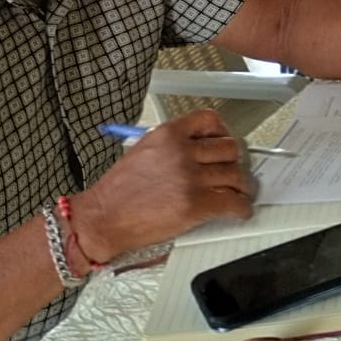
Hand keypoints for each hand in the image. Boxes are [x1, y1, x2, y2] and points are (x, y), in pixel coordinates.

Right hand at [70, 110, 255, 260]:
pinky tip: (240, 211)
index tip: (223, 142)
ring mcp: (190, 177)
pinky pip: (232, 202)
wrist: (100, 220)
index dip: (222, 132)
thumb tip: (197, 150)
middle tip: (229, 172)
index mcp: (167, 134)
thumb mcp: (141, 151)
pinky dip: (241, 208)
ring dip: (239, 186)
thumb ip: (170, 146)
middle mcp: (182, 151)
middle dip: (232, 162)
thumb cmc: (115, 192)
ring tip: (238, 193)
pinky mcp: (195, 204)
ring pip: (234, 175)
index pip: (209, 120)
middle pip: (228, 148)